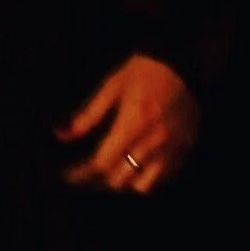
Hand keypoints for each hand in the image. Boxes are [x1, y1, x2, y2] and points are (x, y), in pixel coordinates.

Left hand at [57, 55, 199, 193]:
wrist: (187, 63)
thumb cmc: (147, 70)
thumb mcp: (113, 86)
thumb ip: (88, 115)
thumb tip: (61, 135)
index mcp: (134, 122)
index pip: (101, 163)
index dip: (80, 173)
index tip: (68, 175)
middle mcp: (154, 141)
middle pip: (119, 179)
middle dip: (97, 180)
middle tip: (86, 173)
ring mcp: (172, 149)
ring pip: (142, 187)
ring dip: (124, 183)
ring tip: (113, 173)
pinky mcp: (186, 151)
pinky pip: (163, 180)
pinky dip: (147, 180)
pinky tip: (137, 169)